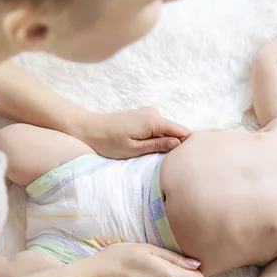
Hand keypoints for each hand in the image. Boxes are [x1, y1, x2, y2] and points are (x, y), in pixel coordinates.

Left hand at [69, 106, 191, 158]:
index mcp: (153, 121)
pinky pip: (158, 128)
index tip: (189, 159)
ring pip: (167, 130)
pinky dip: (158, 138)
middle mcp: (154, 113)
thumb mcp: (134, 149)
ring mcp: (149, 113)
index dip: (187, 144)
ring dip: (165, 142)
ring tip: (158, 156)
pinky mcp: (143, 116)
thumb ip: (157, 145)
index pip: (182, 131)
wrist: (87, 128)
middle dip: (175, 145)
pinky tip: (150, 148)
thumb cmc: (108, 142)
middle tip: (170, 163)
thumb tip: (178, 143)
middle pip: (175, 131)